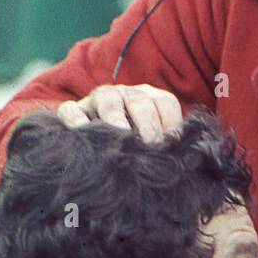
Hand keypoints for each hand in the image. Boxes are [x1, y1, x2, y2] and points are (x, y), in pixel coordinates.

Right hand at [57, 84, 182, 141]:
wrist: (96, 151)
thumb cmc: (134, 152)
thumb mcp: (154, 148)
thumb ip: (168, 150)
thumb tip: (186, 162)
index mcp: (150, 100)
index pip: (165, 103)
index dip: (170, 123)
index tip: (172, 145)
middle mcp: (126, 95)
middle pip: (139, 100)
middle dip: (147, 122)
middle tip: (150, 144)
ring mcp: (98, 101)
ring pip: (108, 100)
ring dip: (116, 118)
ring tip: (121, 137)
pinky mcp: (73, 111)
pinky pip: (71, 110)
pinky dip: (76, 121)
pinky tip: (85, 136)